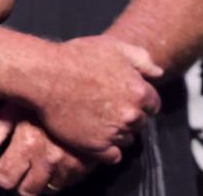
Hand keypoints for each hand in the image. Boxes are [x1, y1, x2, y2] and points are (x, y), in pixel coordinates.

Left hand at [0, 103, 95, 195]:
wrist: (86, 94)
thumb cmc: (45, 97)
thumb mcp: (15, 105)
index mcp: (27, 143)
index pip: (5, 178)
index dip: (3, 176)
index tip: (5, 171)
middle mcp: (47, 158)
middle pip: (27, 192)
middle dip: (21, 184)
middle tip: (22, 171)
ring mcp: (68, 165)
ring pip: (48, 190)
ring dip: (43, 180)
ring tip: (42, 162)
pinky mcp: (84, 167)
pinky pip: (68, 183)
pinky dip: (61, 175)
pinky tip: (59, 158)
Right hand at [27, 35, 161, 162]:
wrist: (44, 75)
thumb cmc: (76, 57)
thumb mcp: (112, 47)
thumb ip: (141, 59)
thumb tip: (158, 74)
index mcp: (139, 92)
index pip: (152, 104)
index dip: (137, 100)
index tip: (120, 97)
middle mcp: (131, 115)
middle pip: (139, 122)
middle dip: (126, 115)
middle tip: (104, 106)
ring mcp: (114, 132)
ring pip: (126, 139)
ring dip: (116, 132)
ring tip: (94, 119)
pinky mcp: (96, 146)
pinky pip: (112, 156)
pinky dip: (106, 149)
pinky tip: (93, 136)